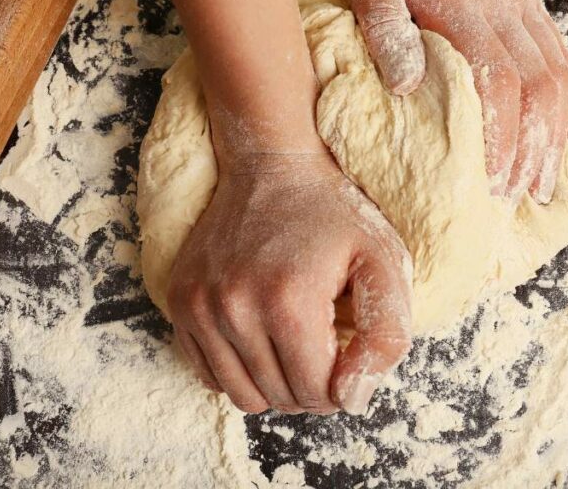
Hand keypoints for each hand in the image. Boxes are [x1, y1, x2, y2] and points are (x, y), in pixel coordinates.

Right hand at [167, 151, 412, 415]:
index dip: (343, 384)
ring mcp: (199, 305)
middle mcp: (235, 307)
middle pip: (280, 397)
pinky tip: (259, 335)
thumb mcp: (384, 262)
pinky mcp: (180, 301)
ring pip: (241, 396)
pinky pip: (208, 374)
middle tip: (323, 344)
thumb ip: (387, 336)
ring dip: (274, 383)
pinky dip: (238, 369)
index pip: (318, 393)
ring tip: (292, 343)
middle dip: (310, 385)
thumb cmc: (332, 215)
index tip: (348, 351)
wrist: (269, 166)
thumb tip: (353, 400)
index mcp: (289, 301)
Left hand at [336, 0, 567, 201]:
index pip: (497, 84)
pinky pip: (559, 56)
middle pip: (537, 89)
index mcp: (461, 5)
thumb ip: (383, 21)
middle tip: (517, 199)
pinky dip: (567, 100)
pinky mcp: (526, 3)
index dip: (500, 139)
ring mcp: (520, 5)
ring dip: (556, 132)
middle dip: (533, 149)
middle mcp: (502, 9)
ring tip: (543, 182)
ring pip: (557, 76)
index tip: (492, 184)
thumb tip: (405, 84)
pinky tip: (563, 134)